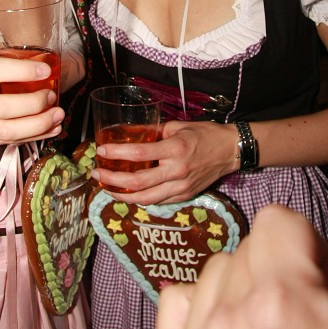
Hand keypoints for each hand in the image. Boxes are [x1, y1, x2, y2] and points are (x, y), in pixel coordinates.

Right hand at [0, 49, 64, 149]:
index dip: (22, 71)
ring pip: (7, 132)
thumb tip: (23, 57)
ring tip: (58, 117)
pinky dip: (29, 137)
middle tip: (52, 96)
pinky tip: (47, 130)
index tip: (45, 69)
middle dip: (35, 104)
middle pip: (3, 108)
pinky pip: (4, 142)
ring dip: (38, 126)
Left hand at [91, 120, 237, 204]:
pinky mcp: (184, 196)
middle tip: (97, 174)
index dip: (117, 153)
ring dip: (122, 195)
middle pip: (138, 182)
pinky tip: (129, 193)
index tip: (102, 151)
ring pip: (145, 198)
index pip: (139, 153)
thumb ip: (154, 132)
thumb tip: (131, 135)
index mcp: (174, 149)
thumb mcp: (177, 127)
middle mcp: (177, 171)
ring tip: (107, 188)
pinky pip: (157, 201)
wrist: (230, 151)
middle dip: (113, 180)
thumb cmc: (204, 134)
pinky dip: (140, 198)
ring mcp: (181, 187)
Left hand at [157, 205, 327, 328]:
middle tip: (306, 316)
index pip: (277, 221)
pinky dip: (204, 309)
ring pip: (217, 270)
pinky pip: (176, 298)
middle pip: (248, 245)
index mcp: (282, 309)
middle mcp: (229, 325)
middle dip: (279, 268)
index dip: (309, 248)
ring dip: (244, 290)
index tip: (324, 289)